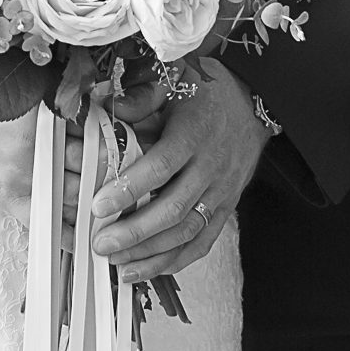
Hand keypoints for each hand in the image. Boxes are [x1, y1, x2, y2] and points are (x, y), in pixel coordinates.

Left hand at [88, 59, 267, 282]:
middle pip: (173, 209)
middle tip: (101, 244)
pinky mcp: (227, 208)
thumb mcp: (173, 80)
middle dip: (135, 232)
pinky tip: (148, 270)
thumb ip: (142, 96)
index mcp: (194, 134)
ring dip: (152, 253)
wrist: (251, 102)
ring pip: (187, 232)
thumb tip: (110, 107)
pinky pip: (203, 242)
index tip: (98, 205)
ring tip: (117, 264)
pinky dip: (177, 260)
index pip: (161, 167)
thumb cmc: (204, 92)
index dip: (130, 188)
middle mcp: (210, 168)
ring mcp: (221, 192)